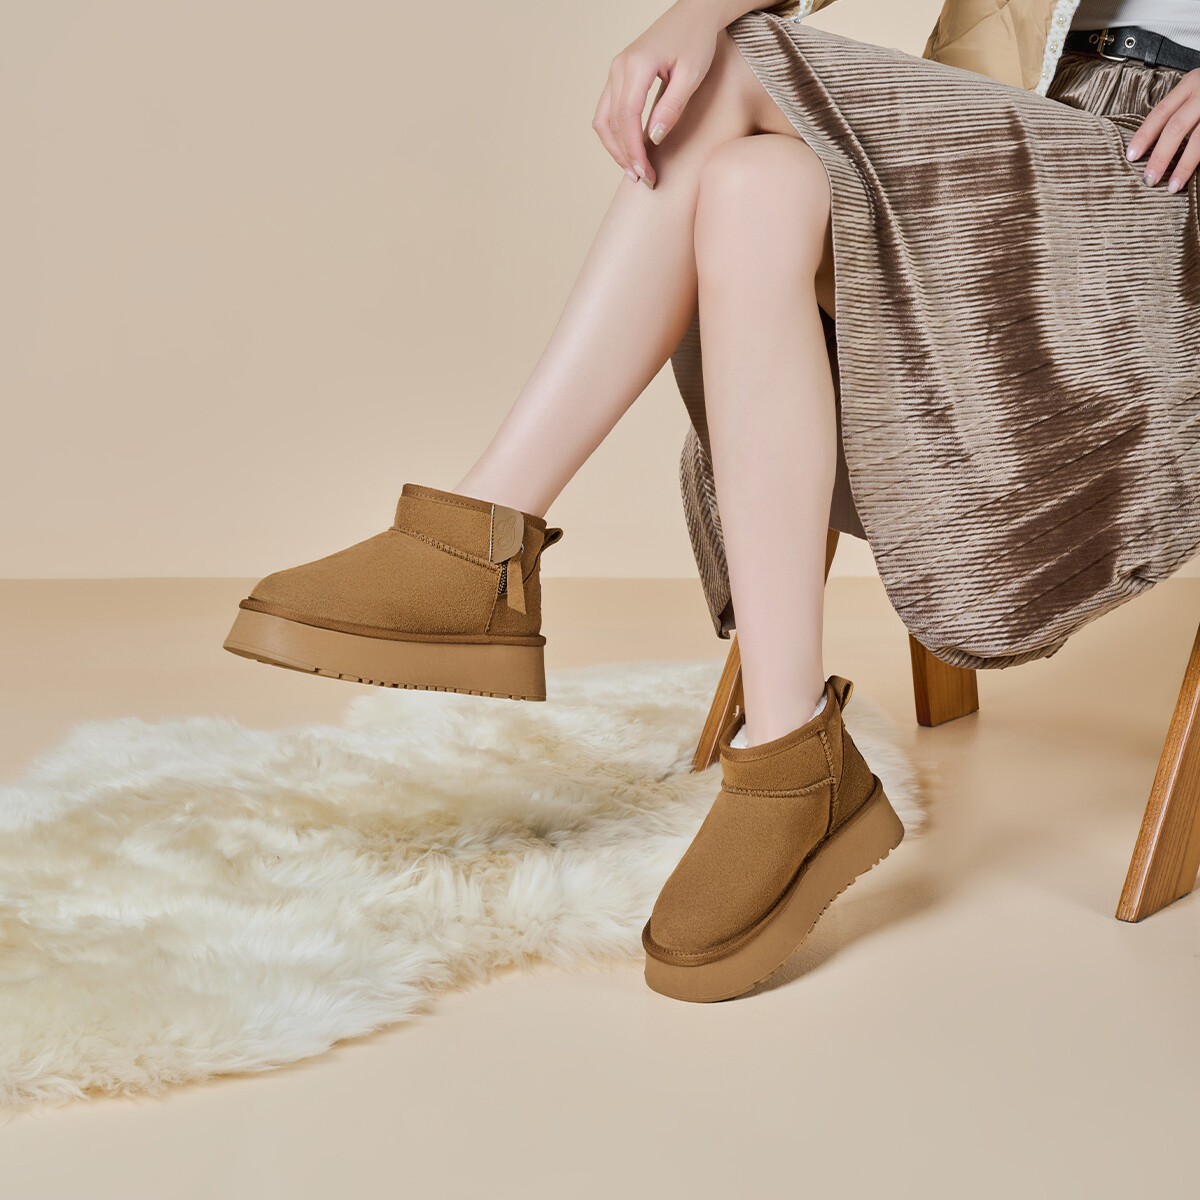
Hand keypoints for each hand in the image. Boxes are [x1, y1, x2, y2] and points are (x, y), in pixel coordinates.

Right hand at [592, 0, 731, 188]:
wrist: (693, 15)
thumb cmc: (697, 41)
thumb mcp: (691, 76)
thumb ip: (672, 107)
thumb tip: (653, 139)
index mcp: (636, 65)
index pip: (627, 118)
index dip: (634, 150)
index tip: (646, 173)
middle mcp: (619, 67)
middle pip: (611, 123)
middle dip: (625, 156)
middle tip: (643, 180)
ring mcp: (615, 71)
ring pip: (603, 120)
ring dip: (616, 149)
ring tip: (634, 170)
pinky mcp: (619, 76)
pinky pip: (608, 111)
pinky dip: (615, 135)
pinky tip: (630, 151)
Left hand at [1125, 67, 1199, 192]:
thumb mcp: (1197, 90)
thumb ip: (1181, 111)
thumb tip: (1155, 147)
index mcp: (1192, 84)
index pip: (1161, 113)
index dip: (1144, 136)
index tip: (1131, 156)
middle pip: (1176, 127)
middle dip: (1160, 156)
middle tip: (1149, 179)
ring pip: (1199, 139)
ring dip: (1184, 165)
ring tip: (1173, 186)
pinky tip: (1195, 176)